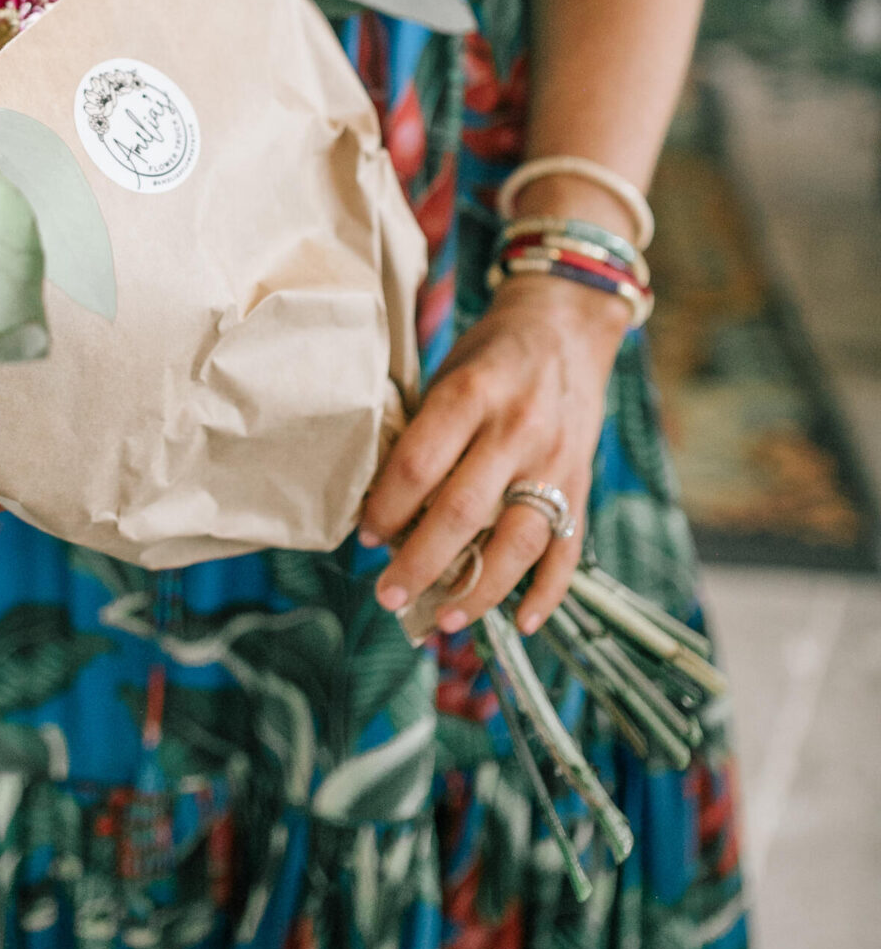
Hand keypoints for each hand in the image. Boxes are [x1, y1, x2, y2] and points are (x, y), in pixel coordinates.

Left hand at [358, 275, 629, 633]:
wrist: (566, 325)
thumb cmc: (489, 353)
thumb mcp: (448, 372)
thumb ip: (425, 434)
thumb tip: (387, 510)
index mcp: (472, 393)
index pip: (419, 464)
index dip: (386, 508)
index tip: (365, 535)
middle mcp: (517, 429)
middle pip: (463, 512)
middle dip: (419, 563)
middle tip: (387, 594)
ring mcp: (555, 460)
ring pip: (518, 542)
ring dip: (479, 591)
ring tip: (443, 619)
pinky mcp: (583, 483)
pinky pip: (568, 548)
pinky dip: (547, 592)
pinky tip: (523, 623)